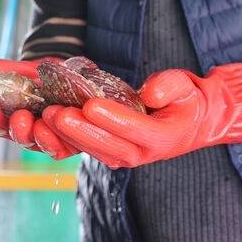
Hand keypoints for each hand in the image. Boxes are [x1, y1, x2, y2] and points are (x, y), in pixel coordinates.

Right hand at [0, 58, 77, 158]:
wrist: (81, 76)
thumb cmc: (49, 76)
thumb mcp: (27, 70)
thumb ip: (3, 71)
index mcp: (14, 117)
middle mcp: (30, 132)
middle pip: (18, 136)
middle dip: (15, 128)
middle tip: (18, 117)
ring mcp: (51, 139)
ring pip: (39, 143)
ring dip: (37, 135)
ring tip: (36, 124)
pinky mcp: (72, 144)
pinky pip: (62, 147)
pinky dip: (58, 140)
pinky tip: (58, 127)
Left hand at [42, 52, 241, 168]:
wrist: (194, 123)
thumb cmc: (188, 101)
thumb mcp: (187, 85)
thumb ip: (170, 86)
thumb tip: (148, 92)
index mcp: (162, 138)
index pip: (134, 128)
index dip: (111, 118)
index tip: (90, 105)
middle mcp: (141, 153)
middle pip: (106, 144)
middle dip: (79, 129)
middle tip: (56, 113)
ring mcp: (125, 156)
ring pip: (93, 149)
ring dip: (68, 136)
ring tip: (47, 117)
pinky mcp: (112, 153)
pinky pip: (88, 148)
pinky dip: (68, 139)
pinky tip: (49, 124)